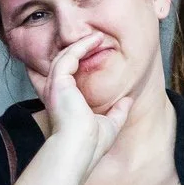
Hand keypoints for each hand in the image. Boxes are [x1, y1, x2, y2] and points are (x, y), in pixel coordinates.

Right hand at [39, 34, 134, 167]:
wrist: (80, 148)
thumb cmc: (91, 143)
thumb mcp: (109, 124)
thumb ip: (118, 112)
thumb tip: (128, 101)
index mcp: (64, 103)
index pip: (65, 77)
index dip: (74, 63)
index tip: (91, 53)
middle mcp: (56, 93)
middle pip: (63, 63)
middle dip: (78, 49)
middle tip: (96, 39)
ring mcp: (55, 87)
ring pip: (64, 57)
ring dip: (80, 44)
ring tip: (97, 36)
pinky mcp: (59, 82)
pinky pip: (68, 56)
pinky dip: (80, 46)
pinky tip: (94, 40)